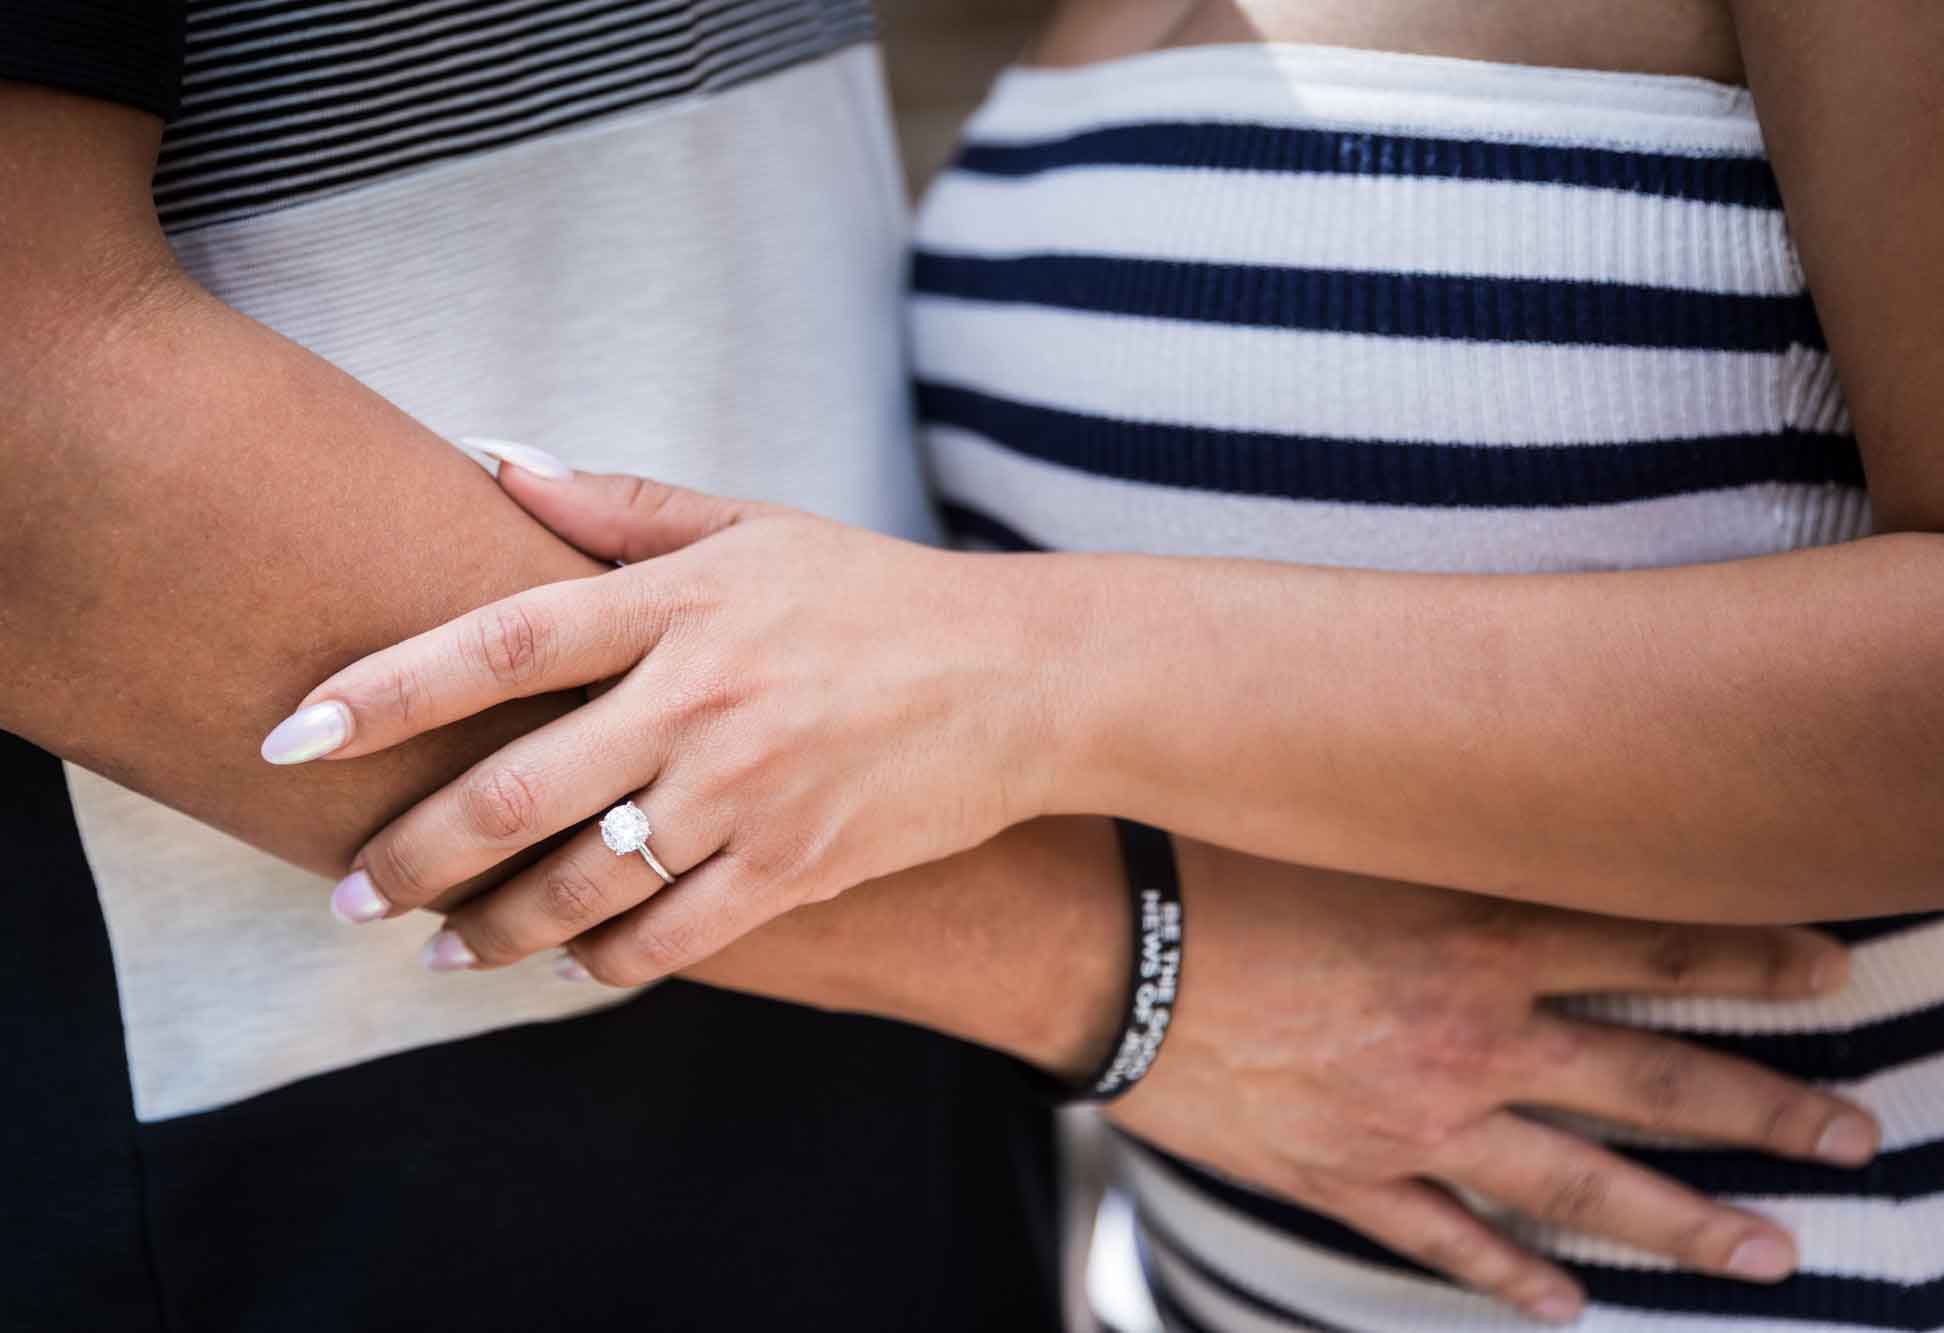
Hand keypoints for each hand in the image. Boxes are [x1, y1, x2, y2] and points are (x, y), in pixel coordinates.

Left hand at [263, 461, 1054, 975]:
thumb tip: (497, 463)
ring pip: (582, 884)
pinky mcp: (797, 865)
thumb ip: (618, 506)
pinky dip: (602, 960)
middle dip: (410, 854)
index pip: (499, 642)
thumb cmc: (875, 595)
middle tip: (347, 890)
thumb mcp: (755, 525)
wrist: (1022, 678)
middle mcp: (700, 699)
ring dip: (491, 929)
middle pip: (515, 791)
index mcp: (679, 604)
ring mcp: (749, 792)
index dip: (385, 689)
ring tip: (439, 947)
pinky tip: (564, 962)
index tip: (295, 731)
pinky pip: (671, 937)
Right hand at [1106, 839, 1879, 1321]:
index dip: (1753, 957)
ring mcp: (1409, 1120)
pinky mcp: (1338, 1175)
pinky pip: (1444, 1242)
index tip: (1834, 973)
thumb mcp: (1344, 817)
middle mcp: (1467, 1035)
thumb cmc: (1211, 855)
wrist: (1099, 943)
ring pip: (1578, 1187)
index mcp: (1473, 935)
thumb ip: (1439, 821)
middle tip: (1855, 1136)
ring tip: (1772, 1253)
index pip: (1651, 944)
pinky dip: (1510, 1280)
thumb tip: (1511, 790)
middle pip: (1652, 1080)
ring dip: (1684, 1222)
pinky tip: (1566, 1309)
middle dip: (1767, 1110)